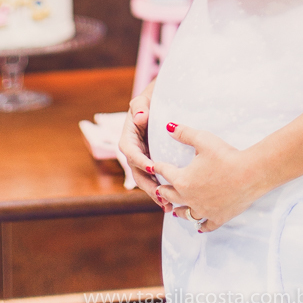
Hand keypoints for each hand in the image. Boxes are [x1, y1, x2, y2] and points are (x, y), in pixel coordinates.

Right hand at [118, 86, 168, 211]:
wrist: (166, 99)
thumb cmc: (155, 96)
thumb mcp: (147, 97)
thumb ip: (140, 106)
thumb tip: (140, 117)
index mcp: (129, 135)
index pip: (129, 150)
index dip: (139, 160)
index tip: (152, 167)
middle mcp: (135, 149)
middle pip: (136, 171)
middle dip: (148, 185)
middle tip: (161, 196)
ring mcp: (144, 157)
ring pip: (146, 179)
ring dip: (155, 193)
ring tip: (168, 206)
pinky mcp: (155, 163)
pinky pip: (156, 178)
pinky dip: (163, 189)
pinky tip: (173, 202)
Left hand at [153, 122, 260, 232]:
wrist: (250, 174)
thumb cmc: (226, 155)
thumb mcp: (203, 139)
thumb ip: (184, 133)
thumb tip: (168, 126)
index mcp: (182, 180)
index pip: (165, 172)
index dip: (158, 167)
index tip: (153, 167)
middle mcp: (189, 198)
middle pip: (170, 195)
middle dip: (163, 190)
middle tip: (159, 189)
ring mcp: (203, 210)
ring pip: (185, 214)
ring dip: (178, 210)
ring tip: (174, 210)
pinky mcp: (217, 218)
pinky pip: (205, 226)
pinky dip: (201, 226)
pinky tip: (199, 227)